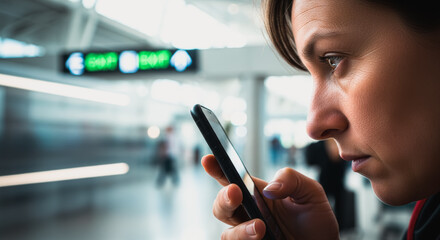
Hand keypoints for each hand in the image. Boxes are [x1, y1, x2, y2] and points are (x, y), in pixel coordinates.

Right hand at [201, 154, 338, 239]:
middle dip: (223, 198)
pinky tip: (262, 238)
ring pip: (227, 234)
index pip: (231, 178)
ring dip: (239, 230)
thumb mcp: (311, 192)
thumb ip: (292, 180)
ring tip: (260, 227)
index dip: (216, 168)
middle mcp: (248, 213)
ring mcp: (248, 234)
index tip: (208, 159)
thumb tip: (269, 188)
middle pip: (221, 205)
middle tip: (235, 192)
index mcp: (257, 194)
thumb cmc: (315, 219)